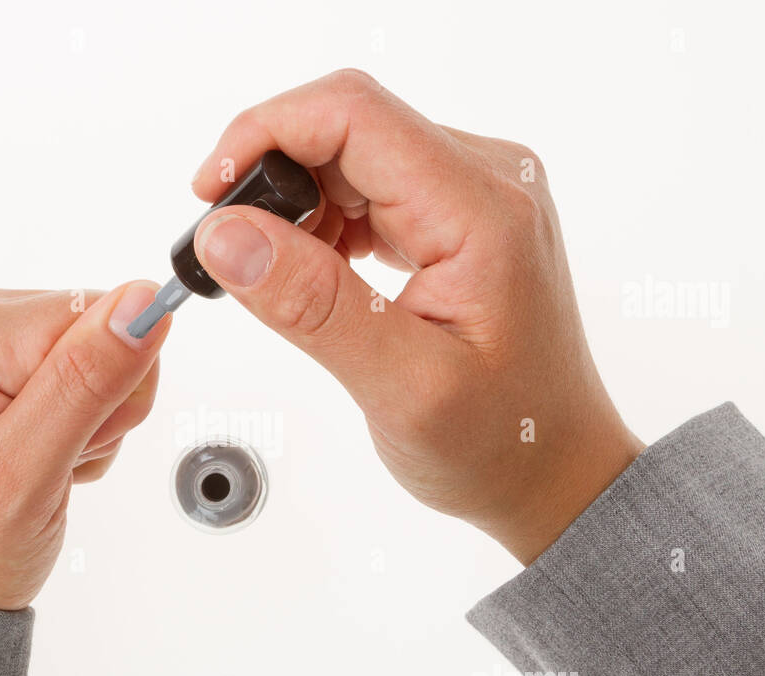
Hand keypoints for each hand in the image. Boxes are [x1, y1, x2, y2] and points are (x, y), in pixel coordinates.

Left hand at [0, 282, 168, 608]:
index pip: (104, 315)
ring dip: (89, 425)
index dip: (114, 387)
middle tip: (53, 463)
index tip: (73, 443)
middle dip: (101, 409)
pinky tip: (34, 460)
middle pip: (104, 331)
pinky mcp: (0, 359)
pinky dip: (75, 428)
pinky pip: (81, 375)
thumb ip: (85, 381)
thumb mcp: (24, 472)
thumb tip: (142, 300)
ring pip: (101, 358)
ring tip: (38, 468)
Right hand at [190, 70, 642, 563]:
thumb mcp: (402, 387)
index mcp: (483, 212)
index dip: (264, 134)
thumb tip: (226, 236)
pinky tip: (319, 276)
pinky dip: (325, 221)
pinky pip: (372, 185)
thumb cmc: (502, 442)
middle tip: (238, 257)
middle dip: (273, 176)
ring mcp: (476, 194)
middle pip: (348, 125)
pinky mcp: (459, 215)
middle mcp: (489, 182)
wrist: (555, 470)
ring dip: (297, 205)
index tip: (209, 195)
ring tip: (288, 286)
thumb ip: (313, 305)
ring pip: (352, 152)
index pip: (352, 115)